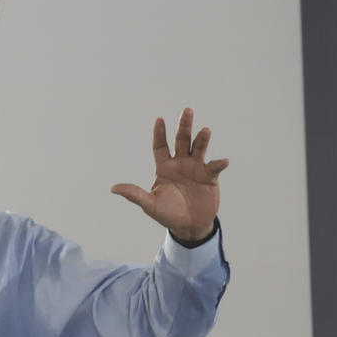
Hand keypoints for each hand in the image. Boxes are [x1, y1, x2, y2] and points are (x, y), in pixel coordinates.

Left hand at [111, 108, 228, 241]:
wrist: (189, 226)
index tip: (159, 120)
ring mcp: (196, 168)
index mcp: (164, 167)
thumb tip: (113, 188)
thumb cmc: (167, 214)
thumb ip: (134, 194)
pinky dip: (219, 164)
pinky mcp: (210, 177)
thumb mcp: (149, 204)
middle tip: (187, 110)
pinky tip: (223, 161)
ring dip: (202, 139)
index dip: (159, 133)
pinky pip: (214, 167)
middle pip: (181, 140)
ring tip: (205, 130)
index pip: (160, 146)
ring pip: (199, 148)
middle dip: (184, 126)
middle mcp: (180, 163)